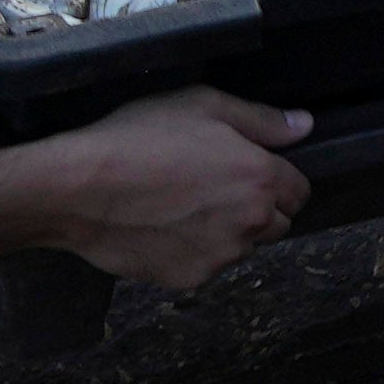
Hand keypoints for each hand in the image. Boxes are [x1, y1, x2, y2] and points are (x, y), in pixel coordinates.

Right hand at [35, 88, 316, 288]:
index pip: (299, 191)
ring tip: (182, 205)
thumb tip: (305, 125)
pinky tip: (163, 227)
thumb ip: (261, 120)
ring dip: (228, 231)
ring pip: (242, 247)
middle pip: (277, 223)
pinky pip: (207, 265)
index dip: (276, 178)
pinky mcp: (189, 278)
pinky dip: (195, 250)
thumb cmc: (137, 138)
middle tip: (213, 186)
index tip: (247, 169)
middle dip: (257, 207)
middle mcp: (251, 224)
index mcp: (261, 179)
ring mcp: (221, 257)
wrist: (77, 188)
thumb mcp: (202, 105)